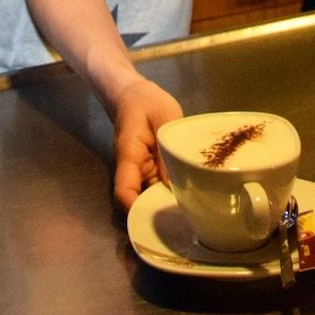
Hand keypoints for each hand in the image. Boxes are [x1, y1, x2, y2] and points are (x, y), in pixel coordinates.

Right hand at [111, 76, 182, 208]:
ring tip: (190, 211)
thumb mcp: (164, 117)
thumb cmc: (147, 101)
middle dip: (155, 213)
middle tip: (183, 220)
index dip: (135, 209)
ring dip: (164, 203)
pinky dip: (168, 191)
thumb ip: (168, 148)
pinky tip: (189, 194)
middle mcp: (132, 169)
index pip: (123, 191)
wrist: (134, 93)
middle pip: (137, 199)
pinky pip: (156, 185)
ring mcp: (140, 170)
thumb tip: (175, 184)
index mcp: (129, 156)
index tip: (158, 218)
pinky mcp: (150, 168)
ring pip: (148, 194)